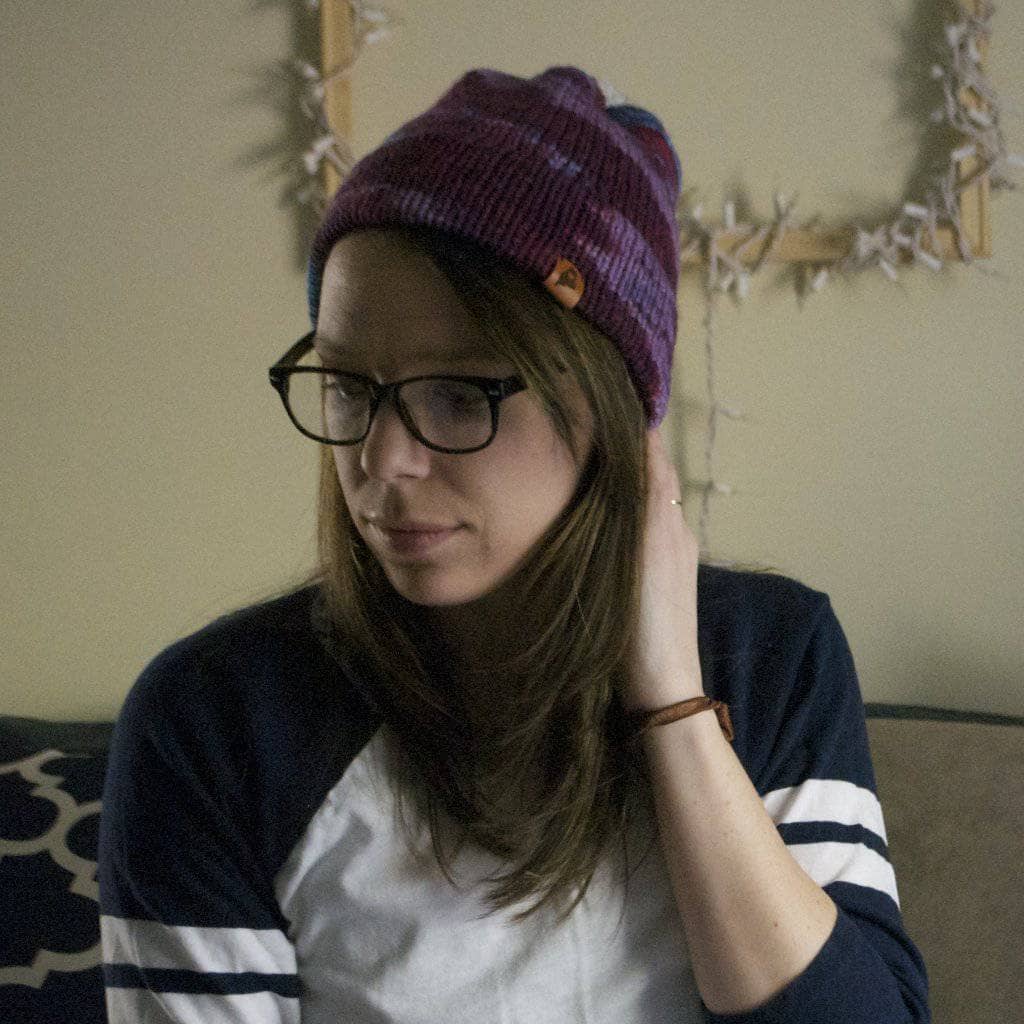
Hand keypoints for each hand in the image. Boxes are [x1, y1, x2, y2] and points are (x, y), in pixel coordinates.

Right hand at [624, 428, 704, 711]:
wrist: (663, 683)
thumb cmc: (646, 624)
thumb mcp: (642, 555)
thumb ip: (643, 499)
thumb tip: (640, 441)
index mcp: (668, 519)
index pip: (653, 457)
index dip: (636, 428)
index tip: (610, 397)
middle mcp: (675, 528)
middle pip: (655, 473)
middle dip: (633, 445)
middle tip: (597, 420)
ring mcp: (672, 552)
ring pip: (652, 497)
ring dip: (633, 472)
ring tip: (599, 453)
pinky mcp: (665, 574)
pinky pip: (649, 522)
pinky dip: (632, 502)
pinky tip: (611, 507)